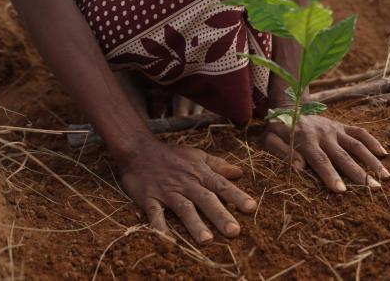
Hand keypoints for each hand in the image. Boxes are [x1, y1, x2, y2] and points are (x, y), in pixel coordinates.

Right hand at [120, 142, 256, 243]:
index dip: (237, 196)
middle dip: (220, 215)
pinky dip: (159, 226)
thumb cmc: (172, 155)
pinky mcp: (149, 199)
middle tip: (234, 232)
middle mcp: (187, 184)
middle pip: (206, 200)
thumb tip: (240, 172)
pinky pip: (155, 214)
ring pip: (184, 208)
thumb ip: (218, 165)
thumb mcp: (197, 156)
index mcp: (200, 174)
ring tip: (206, 240)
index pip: (222, 186)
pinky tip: (166, 240)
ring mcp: (168, 192)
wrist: (138, 150)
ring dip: (195, 224)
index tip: (251, 208)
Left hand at [262, 115, 389, 191]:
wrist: (288, 106)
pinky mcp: (341, 126)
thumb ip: (282, 152)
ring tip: (385, 177)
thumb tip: (299, 167)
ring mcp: (335, 129)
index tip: (342, 190)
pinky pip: (359, 132)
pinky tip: (384, 154)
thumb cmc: (278, 129)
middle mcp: (323, 135)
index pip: (320, 161)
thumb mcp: (269, 140)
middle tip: (374, 189)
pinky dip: (373, 141)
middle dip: (359, 174)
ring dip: (372, 160)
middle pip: (343, 156)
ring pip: (356, 145)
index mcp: (305, 140)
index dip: (331, 175)